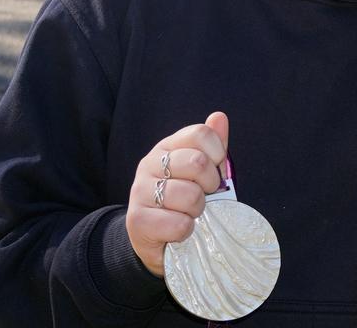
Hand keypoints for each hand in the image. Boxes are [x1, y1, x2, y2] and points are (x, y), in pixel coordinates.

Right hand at [125, 112, 228, 275]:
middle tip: (203, 196)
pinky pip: (179, 224)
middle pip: (197, 162)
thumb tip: (219, 116)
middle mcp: (149, 164)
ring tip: (189, 214)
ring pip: (190, 195)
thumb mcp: (203, 173)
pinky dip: (187, 231)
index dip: (217, 154)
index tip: (214, 171)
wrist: (156, 239)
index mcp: (167, 147)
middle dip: (210, 185)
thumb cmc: (184, 201)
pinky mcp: (137, 220)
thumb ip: (213, 146)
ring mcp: (140, 190)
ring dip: (198, 211)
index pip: (201, 134)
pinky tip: (178, 230)